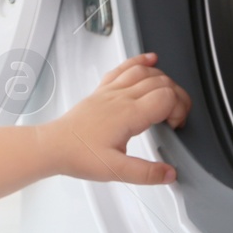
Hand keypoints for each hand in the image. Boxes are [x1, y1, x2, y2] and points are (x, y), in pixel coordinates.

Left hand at [42, 52, 191, 184]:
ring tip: (171, 96)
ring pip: (145, 72)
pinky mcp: (102, 91)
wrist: (53, 145)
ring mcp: (111, 91)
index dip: (180, 109)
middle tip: (177, 116)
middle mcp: (120, 98)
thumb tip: (170, 172)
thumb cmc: (78, 155)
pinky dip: (140, 61)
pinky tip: (150, 60)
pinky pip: (124, 68)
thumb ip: (145, 173)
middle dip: (178, 96)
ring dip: (164, 80)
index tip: (176, 126)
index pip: (166, 97)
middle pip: (161, 82)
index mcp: (128, 115)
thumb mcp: (115, 171)